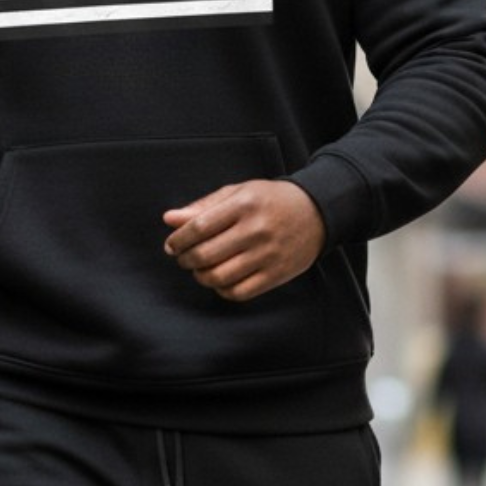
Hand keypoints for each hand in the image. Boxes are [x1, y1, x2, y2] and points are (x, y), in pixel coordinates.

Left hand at [162, 179, 325, 301]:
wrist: (316, 212)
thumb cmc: (270, 201)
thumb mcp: (238, 193)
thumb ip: (203, 206)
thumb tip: (169, 219)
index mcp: (243, 204)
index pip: (199, 226)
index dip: (178, 240)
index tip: (172, 245)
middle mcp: (256, 229)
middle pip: (205, 255)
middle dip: (186, 260)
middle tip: (183, 258)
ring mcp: (267, 254)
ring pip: (219, 277)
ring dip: (201, 277)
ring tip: (200, 269)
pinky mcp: (276, 274)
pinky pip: (239, 292)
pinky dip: (222, 290)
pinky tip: (220, 280)